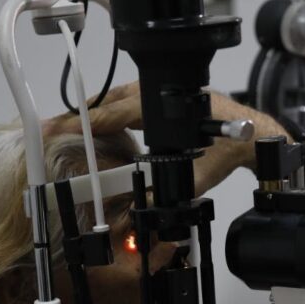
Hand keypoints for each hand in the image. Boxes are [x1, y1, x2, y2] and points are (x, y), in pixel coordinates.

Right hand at [44, 82, 286, 197]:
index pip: (112, 114)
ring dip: (95, 112)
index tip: (60, 128)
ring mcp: (160, 92)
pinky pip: (129, 100)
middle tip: (54, 128)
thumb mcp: (195, 177)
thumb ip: (167, 193)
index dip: (83, 122)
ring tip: (71, 126)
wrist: (251, 135)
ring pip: (117, 98)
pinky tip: (101, 121)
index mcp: (159, 109)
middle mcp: (156, 94)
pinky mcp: (164, 96)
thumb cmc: (226, 150)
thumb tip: (142, 211)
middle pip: (109, 102)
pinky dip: (111, 109)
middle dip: (80, 116)